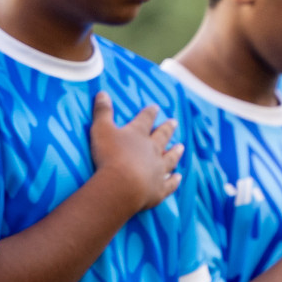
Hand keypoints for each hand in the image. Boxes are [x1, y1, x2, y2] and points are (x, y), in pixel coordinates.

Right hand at [88, 93, 181, 213]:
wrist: (123, 185)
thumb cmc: (110, 155)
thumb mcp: (101, 129)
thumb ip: (102, 112)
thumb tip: (102, 92)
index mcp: (138, 135)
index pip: (145, 119)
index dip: (150, 112)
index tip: (155, 107)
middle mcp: (152, 150)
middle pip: (162, 137)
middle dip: (167, 128)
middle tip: (174, 122)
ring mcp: (158, 169)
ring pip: (169, 158)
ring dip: (175, 152)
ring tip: (181, 147)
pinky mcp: (159, 188)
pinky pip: (169, 183)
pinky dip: (174, 180)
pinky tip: (178, 177)